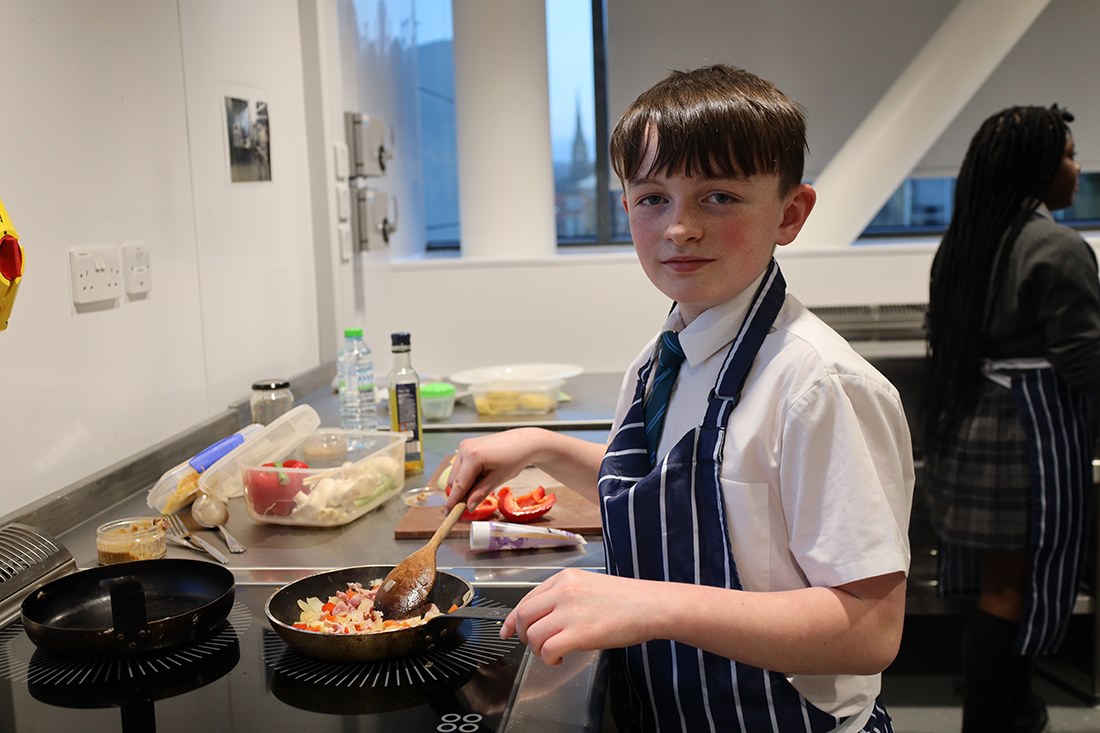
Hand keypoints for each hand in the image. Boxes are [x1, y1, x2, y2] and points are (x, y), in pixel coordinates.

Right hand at [445, 428, 546, 508]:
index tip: (449, 514)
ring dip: (464, 484)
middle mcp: (464, 449)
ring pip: (455, 474)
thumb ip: (481, 493)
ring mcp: (464, 446)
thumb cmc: (515, 458)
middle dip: (461, 493)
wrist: (523, 442)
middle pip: (453, 480)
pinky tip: (482, 474)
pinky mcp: (466, 446)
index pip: (459, 485)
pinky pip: (460, 466)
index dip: (453, 502)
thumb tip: (468, 507)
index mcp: (473, 456)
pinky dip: (467, 475)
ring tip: (484, 482)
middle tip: (473, 503)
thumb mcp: (499, 478)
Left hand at [501, 569, 658, 665]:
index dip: (512, 619)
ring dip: (538, 650)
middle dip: (523, 636)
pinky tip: (560, 659)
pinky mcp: (579, 633)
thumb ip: (563, 596)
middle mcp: (563, 591)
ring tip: (553, 653)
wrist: (651, 606)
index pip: (526, 599)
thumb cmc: (626, 599)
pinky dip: (549, 659)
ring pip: (532, 635)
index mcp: (564, 578)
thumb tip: (541, 617)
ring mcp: (570, 612)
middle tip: (534, 645)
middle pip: (524, 617)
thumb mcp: (588, 585)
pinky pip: (547, 650)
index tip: (507, 631)